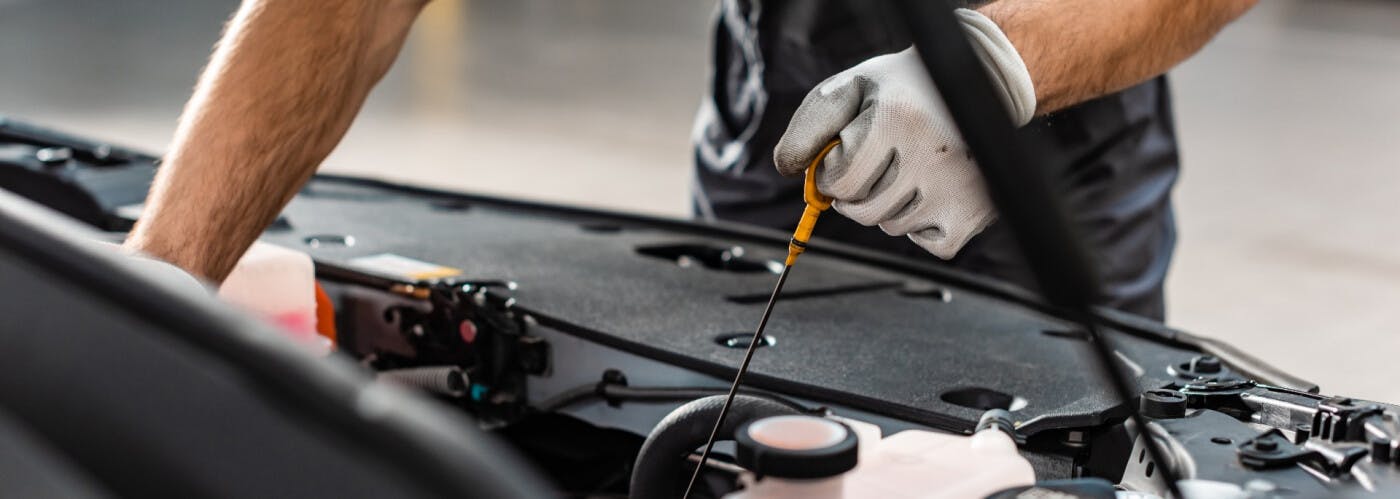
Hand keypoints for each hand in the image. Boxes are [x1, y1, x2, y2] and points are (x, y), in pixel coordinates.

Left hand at [773, 9, 1034, 258]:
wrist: (979, 81)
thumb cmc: (902, 89)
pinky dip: (924, 225)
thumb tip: (787, 168)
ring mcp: (959, 186)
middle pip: (862, 210)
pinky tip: (932, 189)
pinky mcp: (978, 211)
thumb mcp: (851, 88)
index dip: (832, 170)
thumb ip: (811, 125)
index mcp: (896, 117)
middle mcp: (932, 153)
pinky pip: (930, 243)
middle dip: (856, 191)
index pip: (838, 180)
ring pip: (893, 226)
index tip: (846, 152)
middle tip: (876, 160)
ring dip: (889, 205)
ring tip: (909, 166)